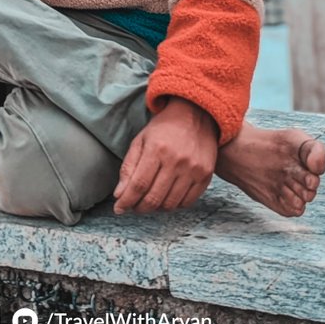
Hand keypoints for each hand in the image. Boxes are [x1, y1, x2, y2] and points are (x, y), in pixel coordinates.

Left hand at [113, 97, 217, 214]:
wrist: (194, 115)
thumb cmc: (163, 128)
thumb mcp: (140, 141)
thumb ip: (128, 168)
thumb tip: (119, 195)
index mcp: (157, 149)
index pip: (138, 185)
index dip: (126, 201)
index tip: (119, 209)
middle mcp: (176, 161)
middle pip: (154, 198)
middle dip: (139, 208)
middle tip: (133, 207)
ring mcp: (193, 170)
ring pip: (170, 204)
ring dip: (156, 209)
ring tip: (148, 202)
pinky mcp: (205, 176)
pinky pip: (187, 202)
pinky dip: (174, 206)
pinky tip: (166, 198)